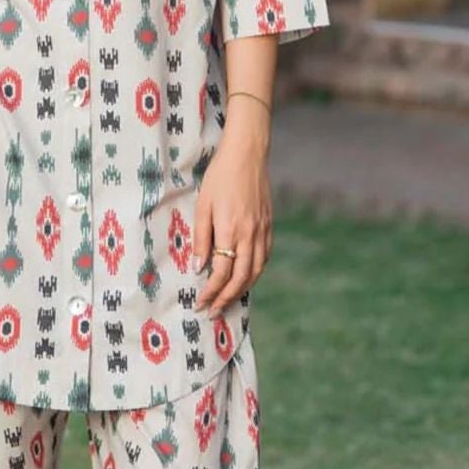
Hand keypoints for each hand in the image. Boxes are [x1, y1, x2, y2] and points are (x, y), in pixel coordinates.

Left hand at [192, 137, 272, 316]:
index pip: (221, 272)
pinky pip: (264, 257)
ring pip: (256, 271)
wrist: (247, 155)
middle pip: (241, 278)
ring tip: (228, 301)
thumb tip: (198, 268)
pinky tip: (246, 278)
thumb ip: (201, 238)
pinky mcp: (269, 225)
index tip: (201, 304)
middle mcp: (250, 235)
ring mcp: (262, 231)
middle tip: (213, 312)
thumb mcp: (203, 206)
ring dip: (242, 290)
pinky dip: (255, 273)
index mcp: (230, 231)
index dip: (211, 292)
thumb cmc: (219, 178)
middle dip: (226, 299)